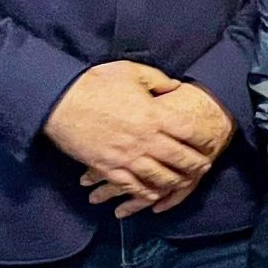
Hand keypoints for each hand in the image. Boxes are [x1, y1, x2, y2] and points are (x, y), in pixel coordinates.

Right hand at [77, 80, 235, 216]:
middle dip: (196, 165)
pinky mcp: (108, 167)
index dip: (203, 139)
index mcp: (154, 115)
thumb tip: (176, 87)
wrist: (58, 101)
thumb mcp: (132, 73)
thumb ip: (158, 81)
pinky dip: (147, 193)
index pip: (190, 132)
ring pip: (160, 177)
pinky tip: (155, 195)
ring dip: (176, 182)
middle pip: (180, 159)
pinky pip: (133, 186)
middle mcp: (145, 139)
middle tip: (205, 167)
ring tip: (185, 182)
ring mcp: (126, 156)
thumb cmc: (94, 83)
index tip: (210, 143)